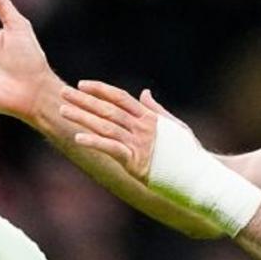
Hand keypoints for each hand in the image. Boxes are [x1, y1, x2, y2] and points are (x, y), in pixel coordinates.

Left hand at [59, 82, 181, 183]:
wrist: (198, 175)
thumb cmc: (188, 152)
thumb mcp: (174, 125)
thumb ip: (156, 109)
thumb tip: (144, 93)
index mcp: (150, 117)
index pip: (121, 97)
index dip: (100, 90)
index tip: (82, 84)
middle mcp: (142, 127)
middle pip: (107, 109)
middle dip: (83, 100)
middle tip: (63, 92)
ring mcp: (139, 143)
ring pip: (105, 125)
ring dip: (82, 117)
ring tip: (63, 111)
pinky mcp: (136, 161)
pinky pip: (111, 148)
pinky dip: (94, 142)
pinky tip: (77, 138)